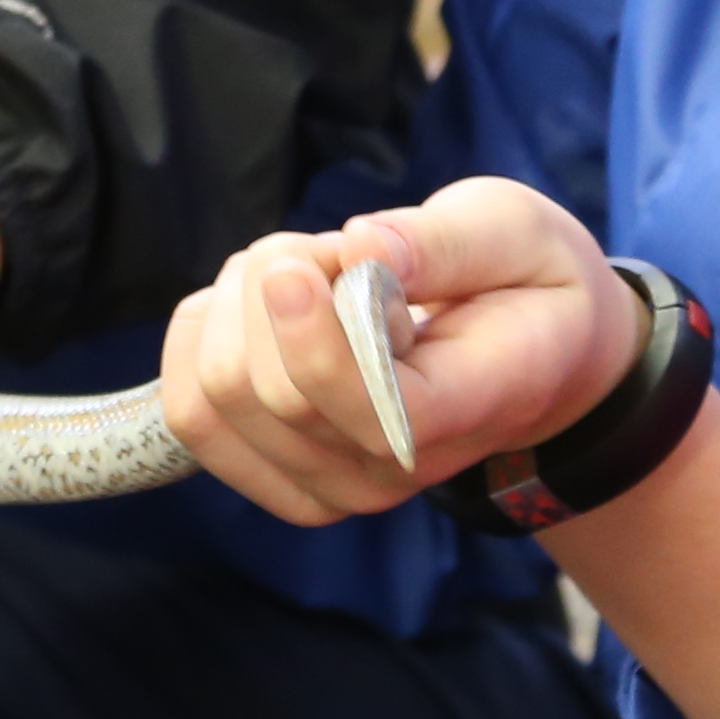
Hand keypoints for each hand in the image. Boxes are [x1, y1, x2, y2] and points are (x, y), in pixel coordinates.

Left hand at [160, 176, 636, 526]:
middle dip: (274, 284)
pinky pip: (189, 412)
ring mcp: (332, 486)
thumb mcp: (515, 232)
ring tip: (303, 277)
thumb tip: (364, 249)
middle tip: (332, 250)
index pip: (373, 412)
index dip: (314, 342)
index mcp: (471, 405)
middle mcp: (395, 468)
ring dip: (233, 307)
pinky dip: (201, 337)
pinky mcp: (279, 476)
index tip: (298, 266)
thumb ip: (443, 242)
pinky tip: (253, 309)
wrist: (531, 358)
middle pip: (270, 395)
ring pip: (214, 400)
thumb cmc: (522, 284)